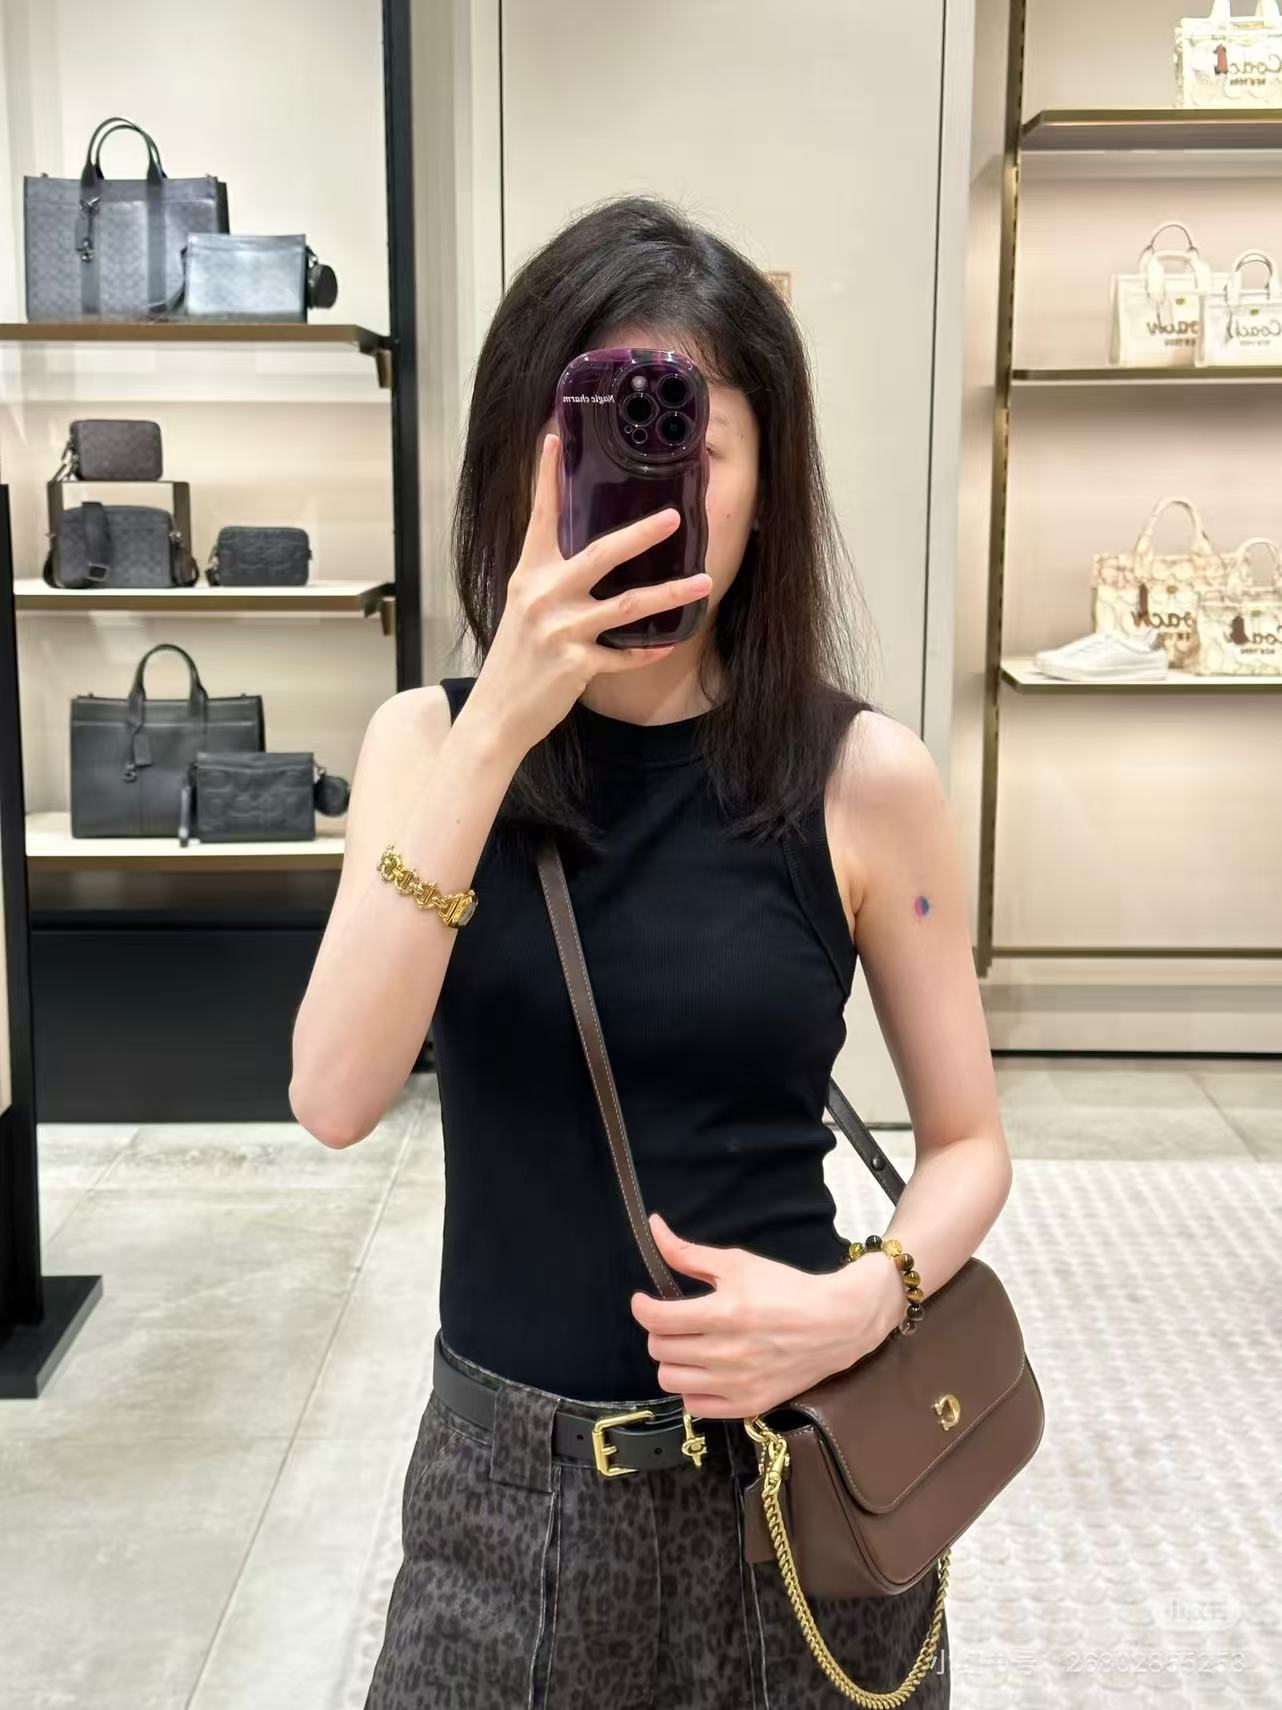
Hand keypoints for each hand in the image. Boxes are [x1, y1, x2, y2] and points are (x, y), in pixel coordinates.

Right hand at [462, 431, 711, 758]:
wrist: (498, 713)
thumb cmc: (516, 658)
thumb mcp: (524, 608)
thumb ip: (551, 580)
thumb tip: (590, 557)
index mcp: (529, 575)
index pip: (539, 518)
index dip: (545, 478)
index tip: (554, 440)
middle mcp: (543, 596)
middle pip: (600, 555)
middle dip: (641, 534)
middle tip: (674, 517)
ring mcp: (560, 631)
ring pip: (626, 606)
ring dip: (670, 594)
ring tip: (704, 583)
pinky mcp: (575, 665)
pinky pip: (623, 655)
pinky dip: (648, 651)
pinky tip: (669, 644)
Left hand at [629, 1211, 904, 1418]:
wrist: (835, 1323)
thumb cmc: (786, 1289)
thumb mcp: (738, 1263)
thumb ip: (689, 1253)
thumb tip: (653, 1229)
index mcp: (723, 1314)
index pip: (657, 1319)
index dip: (642, 1307)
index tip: (644, 1300)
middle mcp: (726, 1354)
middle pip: (660, 1349)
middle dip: (660, 1331)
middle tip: (675, 1320)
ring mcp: (736, 1385)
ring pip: (670, 1380)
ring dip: (673, 1360)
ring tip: (688, 1345)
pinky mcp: (747, 1406)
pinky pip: (695, 1407)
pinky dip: (693, 1388)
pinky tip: (706, 1370)